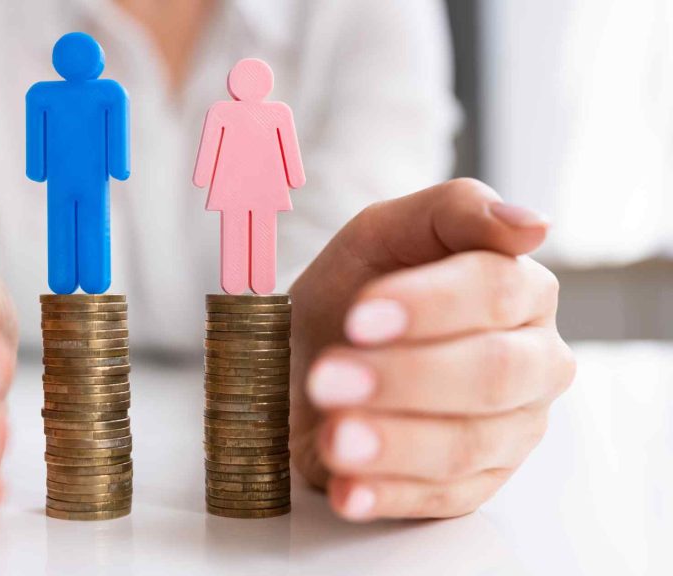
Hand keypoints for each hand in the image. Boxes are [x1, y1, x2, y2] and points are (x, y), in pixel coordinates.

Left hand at [289, 179, 575, 520]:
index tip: (359, 317)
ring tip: (333, 436)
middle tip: (328, 379)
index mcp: (519, 291)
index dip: (428, 305)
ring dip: (393, 441)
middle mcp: (530, 362)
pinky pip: (441, 498)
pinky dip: (387, 494)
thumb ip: (455, 211)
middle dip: (404, 377)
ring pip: (467, 443)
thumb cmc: (352, 294)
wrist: (309, 361)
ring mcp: (509, 430)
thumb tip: (532, 226)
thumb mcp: (384, 233)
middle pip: (492, 373)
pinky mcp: (474, 485)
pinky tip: (346, 488)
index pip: (495, 292)